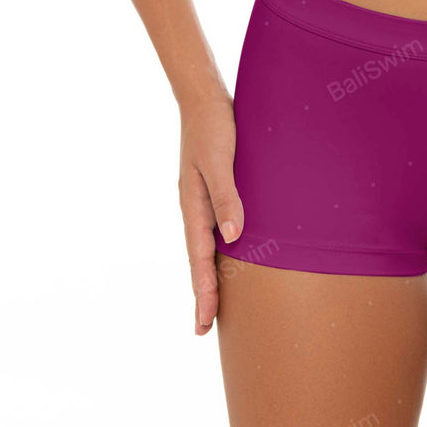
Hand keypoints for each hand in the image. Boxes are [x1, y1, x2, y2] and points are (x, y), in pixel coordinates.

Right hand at [178, 94, 241, 334]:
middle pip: (199, 260)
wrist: (204, 97)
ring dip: (209, 275)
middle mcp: (195, 207)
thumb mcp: (220, 160)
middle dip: (202, 293)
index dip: (203, 291)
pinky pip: (214, 228)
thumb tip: (233, 237)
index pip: (200, 259)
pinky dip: (218, 250)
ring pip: (205, 246)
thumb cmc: (214, 126)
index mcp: (192, 205)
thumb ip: (226, 196)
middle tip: (202, 329)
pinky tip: (228, 255)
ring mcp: (202, 200)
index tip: (203, 323)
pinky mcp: (212, 189)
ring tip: (212, 303)